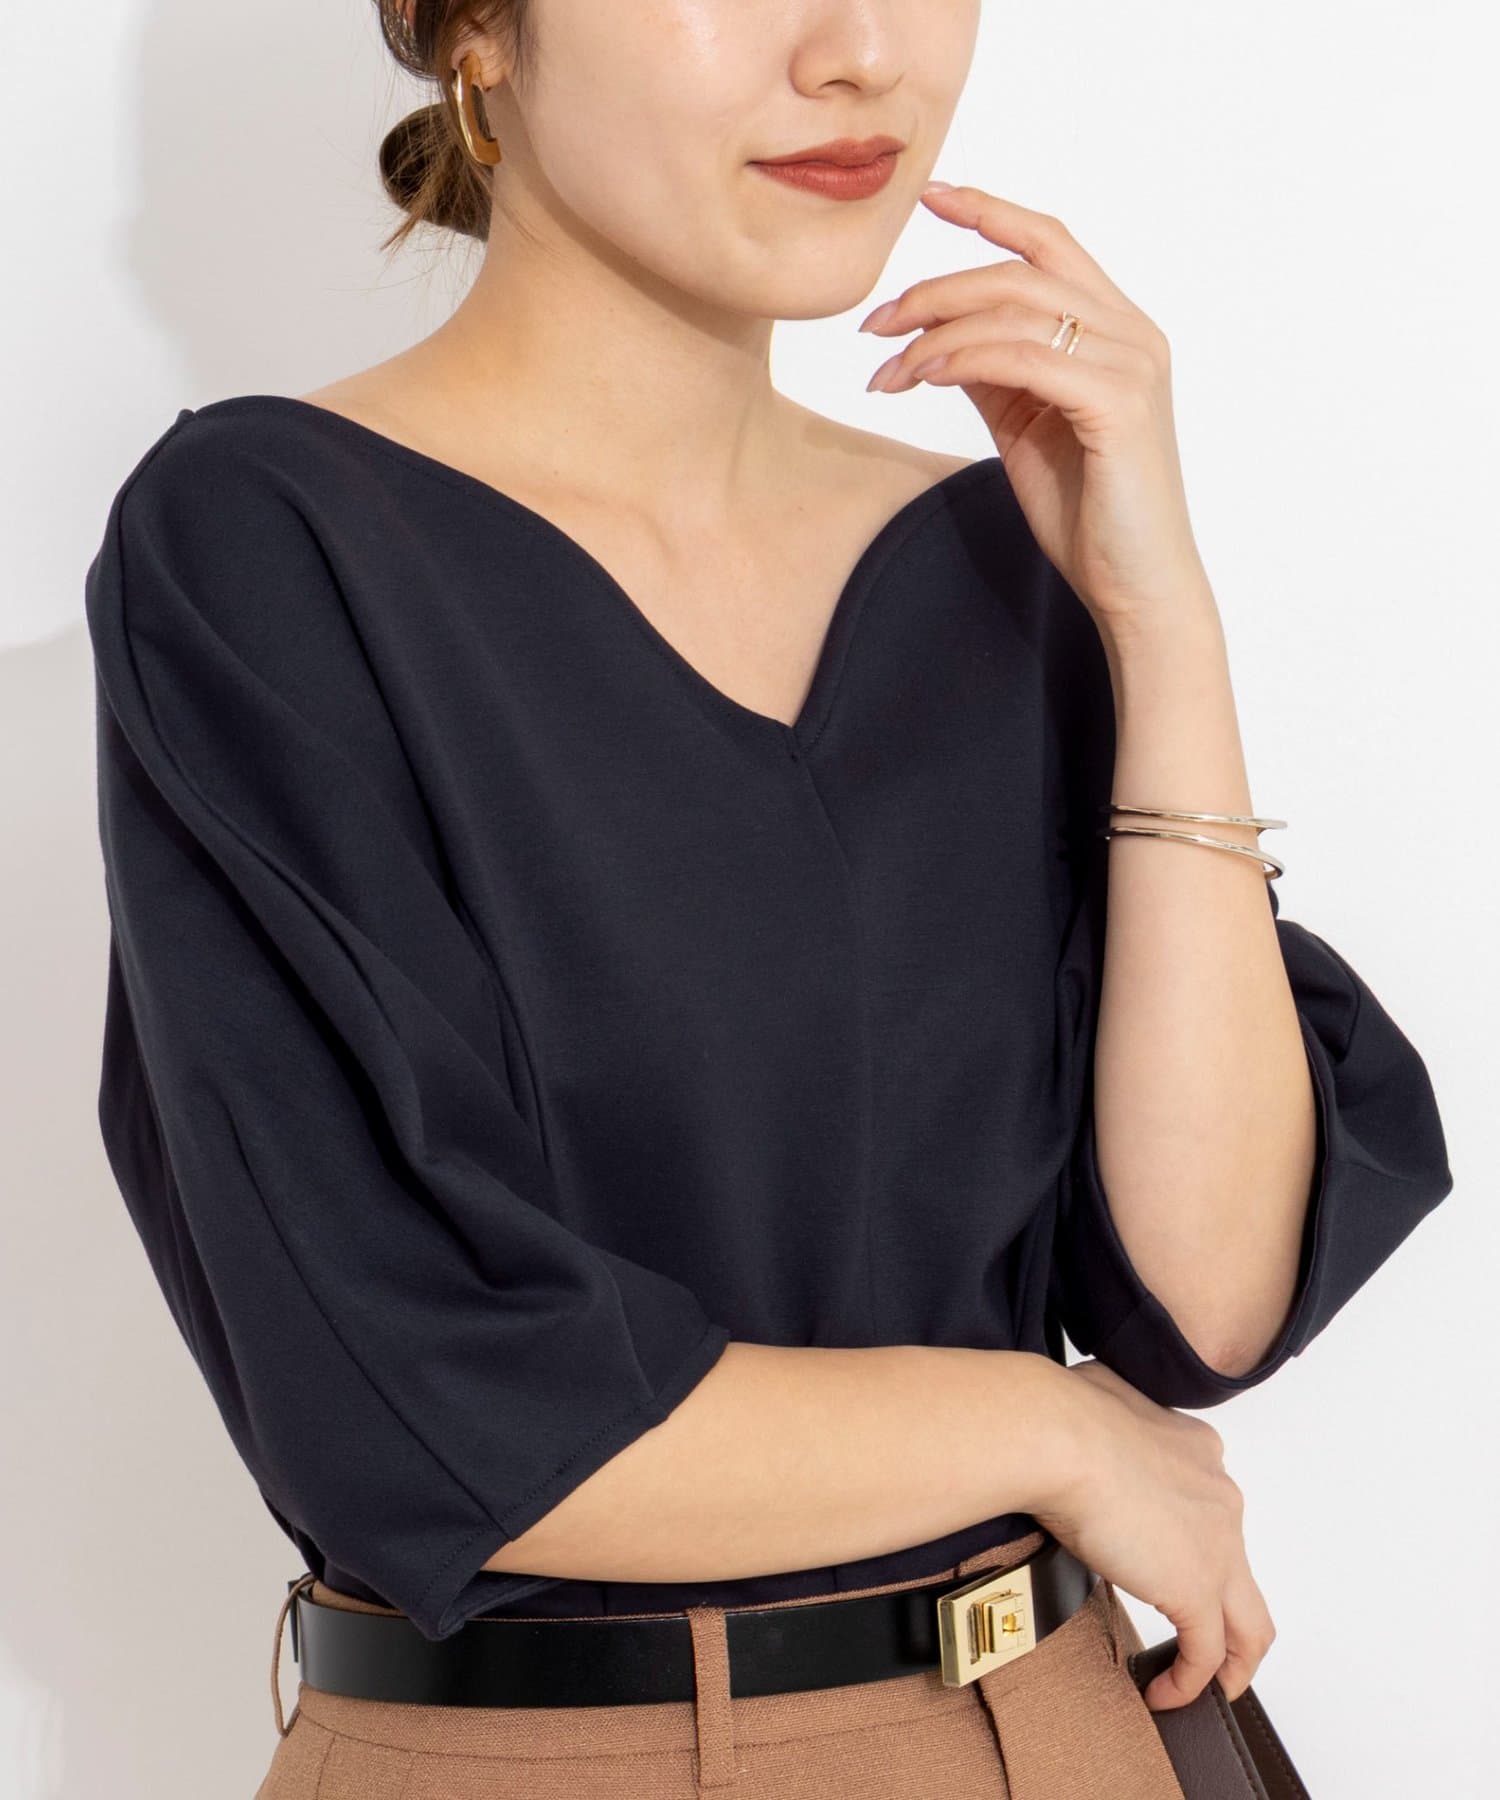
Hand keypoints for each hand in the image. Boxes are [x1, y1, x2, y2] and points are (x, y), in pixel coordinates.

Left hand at [859, 184, 1213, 636]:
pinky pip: (1027, 358)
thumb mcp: (1025, 427)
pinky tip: (925, 374)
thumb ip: (995, 373)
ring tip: (887, 367)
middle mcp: (1133, 332)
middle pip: (1019, 273)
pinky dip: (967, 358)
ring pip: (1017, 311)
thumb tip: (938, 339)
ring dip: (937, 333)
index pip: (1049, 243)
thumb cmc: (1086, 511)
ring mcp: (1132, 363)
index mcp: (1116, 329)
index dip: (989, 211)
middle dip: (936, 290)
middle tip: (875, 324)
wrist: (1135, 584)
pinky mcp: (1120, 403)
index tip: (929, 196)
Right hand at [1031, 1356, 1276, 1710]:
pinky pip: (1208, 1654)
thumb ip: (1106, 1427)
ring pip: (1248, 1623)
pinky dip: (1190, 1681)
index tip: (1158, 1563)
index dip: (1192, 1546)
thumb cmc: (1061, 1415)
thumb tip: (1081, 1431)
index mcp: (1197, 1450)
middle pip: (1238, 1571)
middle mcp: (1219, 1496)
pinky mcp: (1196, 1589)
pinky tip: (1164, 1693)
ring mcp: (1216, 1547)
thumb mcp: (1096, 1407)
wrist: (1059, 1436)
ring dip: (1231, 1661)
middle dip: (1220, 1610)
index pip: (1211, 1511)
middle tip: (1194, 1639)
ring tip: (1200, 1685)